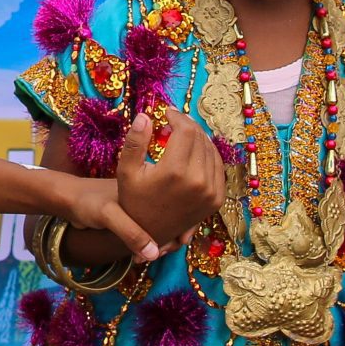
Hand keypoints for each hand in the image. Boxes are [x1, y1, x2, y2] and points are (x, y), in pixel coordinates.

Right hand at [116, 113, 225, 251]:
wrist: (149, 232)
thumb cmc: (134, 199)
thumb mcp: (126, 171)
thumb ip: (135, 142)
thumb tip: (145, 116)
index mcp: (176, 172)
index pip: (186, 131)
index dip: (178, 117)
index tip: (167, 113)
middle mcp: (198, 181)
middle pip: (200, 138)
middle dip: (187, 125)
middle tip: (173, 123)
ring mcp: (211, 192)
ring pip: (211, 150)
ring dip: (197, 138)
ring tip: (181, 136)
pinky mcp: (217, 199)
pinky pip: (218, 167)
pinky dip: (207, 153)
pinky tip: (193, 151)